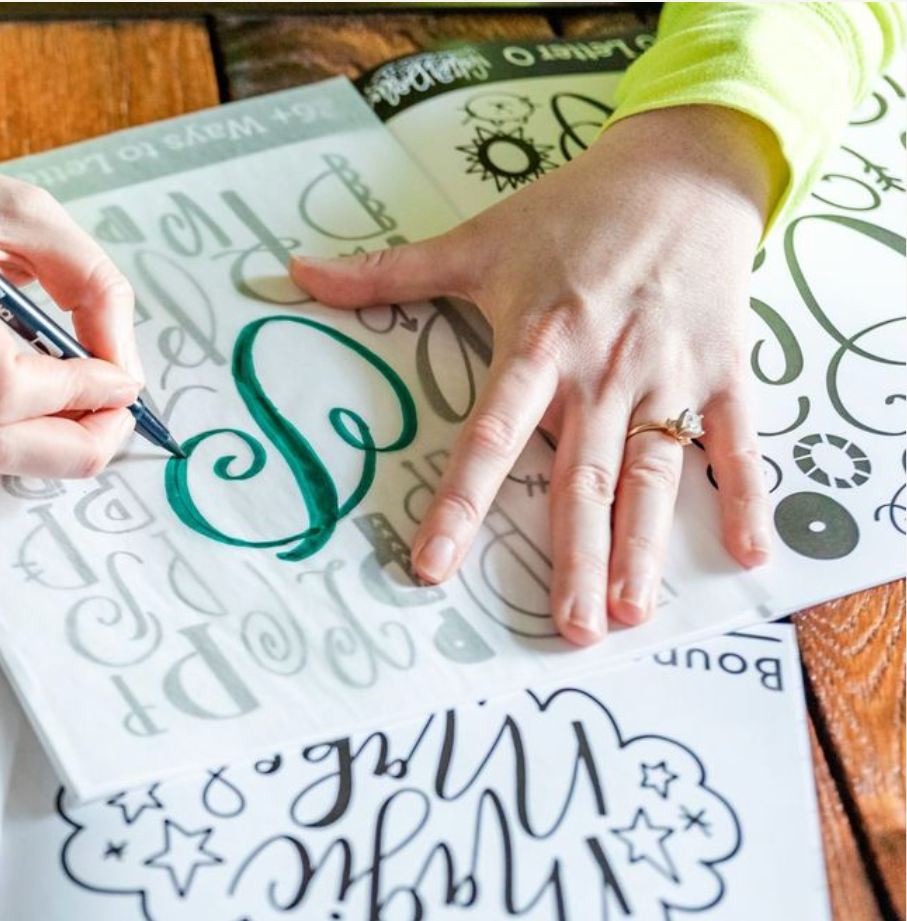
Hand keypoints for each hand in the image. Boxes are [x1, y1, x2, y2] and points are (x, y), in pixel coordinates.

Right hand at [0, 152, 142, 477]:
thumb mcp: (29, 213)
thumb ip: (91, 283)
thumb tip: (123, 369)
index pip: (1, 384)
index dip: (76, 393)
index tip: (122, 380)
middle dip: (72, 443)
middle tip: (118, 416)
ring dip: (52, 448)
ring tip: (92, 411)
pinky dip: (22, 434)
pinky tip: (47, 400)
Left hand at [291, 106, 778, 645]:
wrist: (683, 168)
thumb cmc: (573, 211)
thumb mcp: (476, 240)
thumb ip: (387, 273)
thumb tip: (295, 273)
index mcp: (536, 346)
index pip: (490, 436)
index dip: (461, 503)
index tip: (435, 565)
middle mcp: (602, 371)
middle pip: (582, 476)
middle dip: (576, 555)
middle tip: (568, 626)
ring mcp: (666, 376)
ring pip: (653, 473)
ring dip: (644, 546)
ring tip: (631, 610)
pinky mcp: (723, 372)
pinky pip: (736, 443)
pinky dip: (748, 497)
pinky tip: (753, 555)